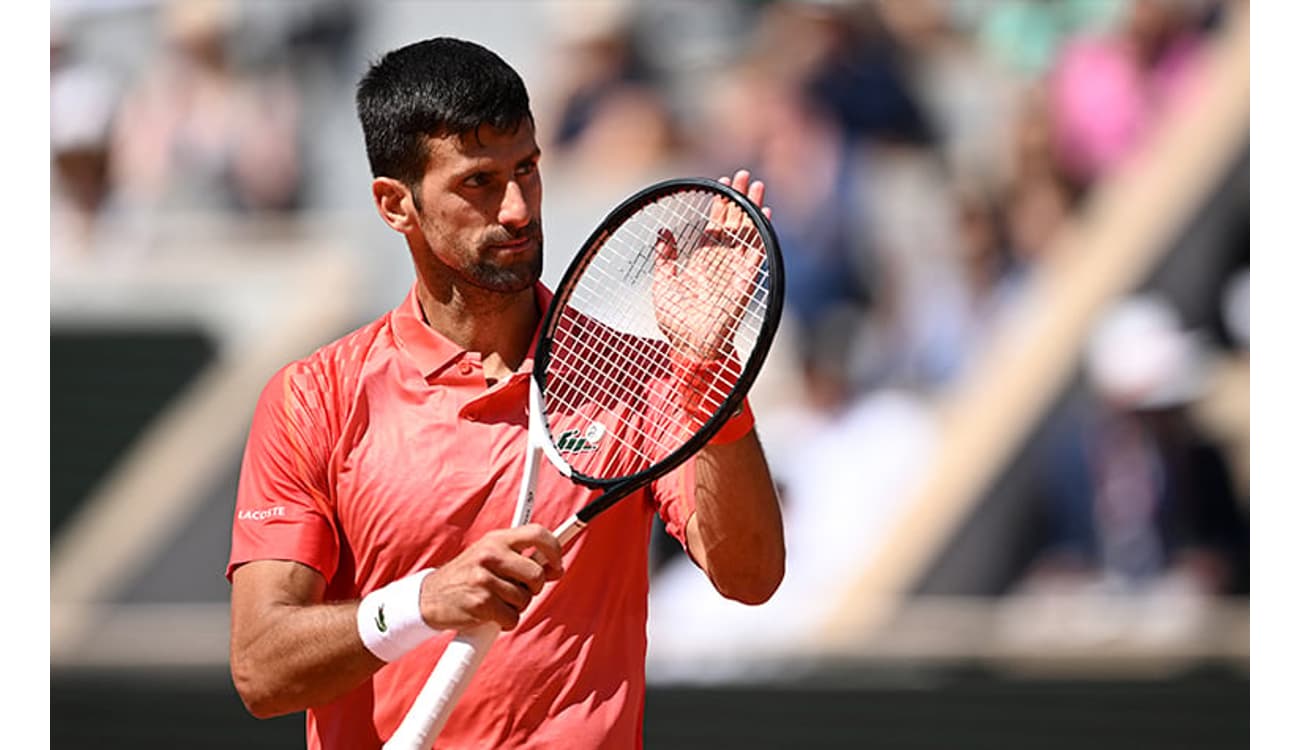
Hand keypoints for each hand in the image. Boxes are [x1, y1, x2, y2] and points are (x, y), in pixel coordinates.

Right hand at [418, 524, 563, 631]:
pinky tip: (490, 614)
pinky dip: (505, 622)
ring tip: (497, 601)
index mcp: (496, 539)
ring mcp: (484, 578)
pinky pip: (512, 618)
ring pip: (525, 599)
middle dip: (534, 588)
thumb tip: (555, 567)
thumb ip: (521, 558)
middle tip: (519, 590)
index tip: (557, 564)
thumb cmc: (467, 577)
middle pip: (536, 574)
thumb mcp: (491, 557)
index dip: (555, 549)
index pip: (537, 533)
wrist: (430, 597)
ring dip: (516, 606)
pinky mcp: (481, 603)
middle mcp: (490, 554)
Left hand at [652, 169, 772, 360]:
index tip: (720, 184)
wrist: (690, 346)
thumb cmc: (676, 322)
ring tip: (756, 186)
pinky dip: (761, 234)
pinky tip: (764, 215)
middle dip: (737, 199)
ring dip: (752, 210)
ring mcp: (735, 271)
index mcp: (701, 263)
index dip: (717, 206)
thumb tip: (662, 232)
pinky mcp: (745, 281)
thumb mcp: (663, 283)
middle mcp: (720, 263)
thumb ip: (665, 258)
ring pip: (746, 233)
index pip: (713, 227)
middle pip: (732, 224)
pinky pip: (757, 254)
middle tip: (742, 174)